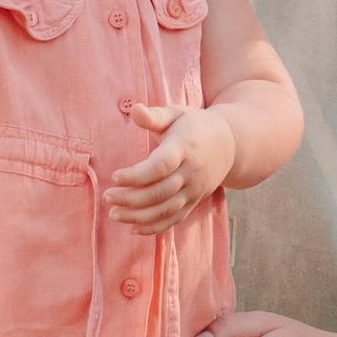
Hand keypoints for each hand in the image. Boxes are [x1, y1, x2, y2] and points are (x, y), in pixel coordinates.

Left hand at [107, 101, 234, 232]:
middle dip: (131, 198)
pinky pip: (175, 219)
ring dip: (138, 216)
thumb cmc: (194, 125)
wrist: (230, 144)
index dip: (137, 175)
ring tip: (114, 214)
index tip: (115, 177)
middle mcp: (191, 171)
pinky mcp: (195, 201)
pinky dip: (154, 227)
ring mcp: (195, 189)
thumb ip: (154, 115)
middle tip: (107, 197)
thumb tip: (134, 109)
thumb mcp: (176, 113)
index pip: (161, 166)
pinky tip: (133, 227)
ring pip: (166, 209)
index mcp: (184, 147)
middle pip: (160, 191)